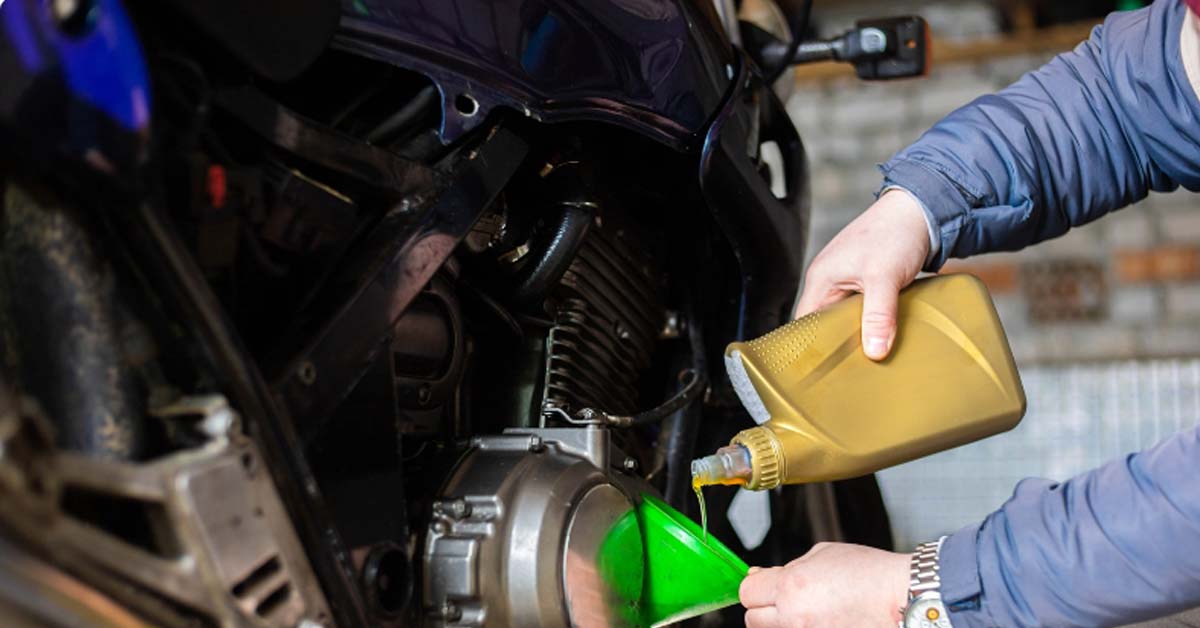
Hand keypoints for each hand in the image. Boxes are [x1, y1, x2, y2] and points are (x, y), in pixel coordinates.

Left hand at [739, 542, 910, 627]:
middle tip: (786, 599)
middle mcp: (794, 618)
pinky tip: (821, 620)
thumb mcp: (823, 554)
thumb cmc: (872, 575)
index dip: (756, 586)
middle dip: (765, 608)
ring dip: (781, 622)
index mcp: (791, 587)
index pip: (747, 592)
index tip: (764, 584)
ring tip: (809, 611)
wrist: (904, 600)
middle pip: (752, 619)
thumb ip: (790, 567)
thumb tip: (763, 576)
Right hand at [795, 189, 929, 359]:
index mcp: (821, 280)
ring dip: (859, 334)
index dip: (812, 348)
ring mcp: (849, 282)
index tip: (826, 372)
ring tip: (870, 357)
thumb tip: (874, 351)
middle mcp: (830, 282)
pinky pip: (863, 311)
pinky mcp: (868, 283)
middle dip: (839, 345)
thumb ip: (878, 315)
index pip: (804, 325)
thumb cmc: (894, 232)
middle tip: (854, 369)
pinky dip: (872, 323)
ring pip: (846, 319)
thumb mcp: (884, 277)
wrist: (921, 210)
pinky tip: (885, 335)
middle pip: (825, 325)